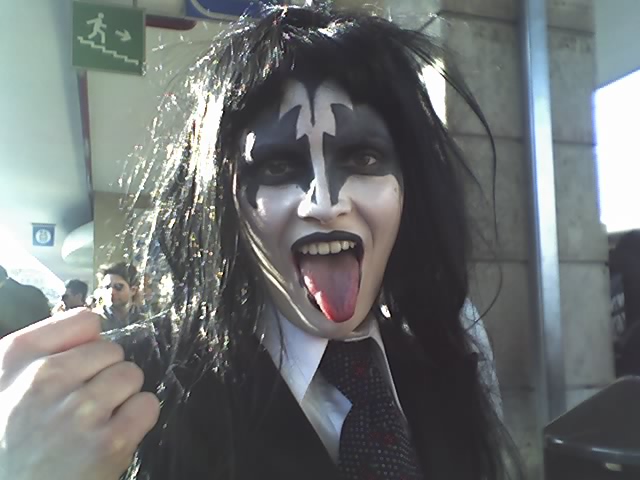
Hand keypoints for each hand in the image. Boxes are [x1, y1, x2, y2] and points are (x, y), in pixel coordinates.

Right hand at [0, 309, 159, 479]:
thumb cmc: (12, 443)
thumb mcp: (7, 385)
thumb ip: (45, 348)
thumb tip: (95, 329)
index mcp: (17, 359)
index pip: (85, 320)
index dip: (90, 344)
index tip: (80, 367)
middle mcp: (46, 379)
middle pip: (113, 350)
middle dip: (105, 374)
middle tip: (83, 405)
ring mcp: (80, 410)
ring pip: (131, 375)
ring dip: (122, 397)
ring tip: (95, 422)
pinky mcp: (110, 441)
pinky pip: (147, 405)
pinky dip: (137, 420)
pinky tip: (112, 435)